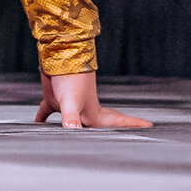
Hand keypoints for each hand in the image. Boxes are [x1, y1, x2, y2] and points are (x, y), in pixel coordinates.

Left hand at [36, 71, 151, 129]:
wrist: (56, 55)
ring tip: (82, 135)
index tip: (150, 124)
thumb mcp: (71, 102)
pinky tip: (39, 124)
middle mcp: (84, 110)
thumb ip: (71, 119)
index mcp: (93, 113)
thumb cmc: (68, 78)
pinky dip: (44, 118)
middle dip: (117, 127)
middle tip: (129, 131)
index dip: (133, 125)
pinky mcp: (54, 98)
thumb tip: (73, 133)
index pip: (117, 122)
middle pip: (103, 122)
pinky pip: (48, 111)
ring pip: (78, 119)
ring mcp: (69, 104)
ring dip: (80, 126)